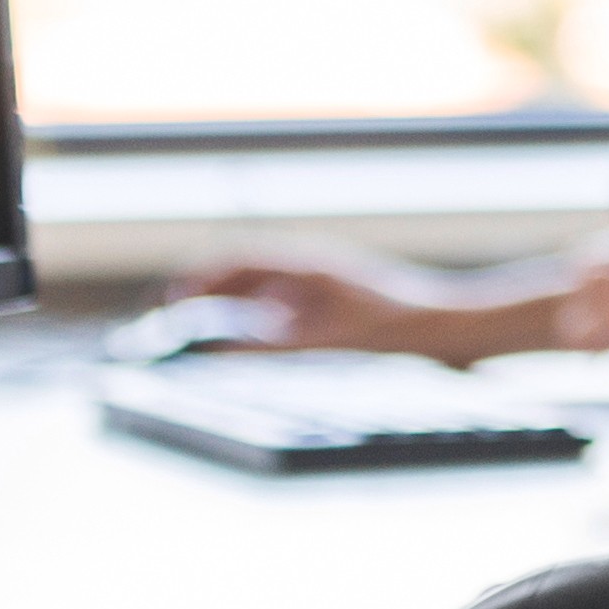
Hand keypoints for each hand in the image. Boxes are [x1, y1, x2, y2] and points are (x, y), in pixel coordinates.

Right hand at [186, 258, 457, 356]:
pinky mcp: (323, 293)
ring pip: (255, 282)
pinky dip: (249, 313)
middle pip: (239, 267)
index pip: (236, 259)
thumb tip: (224, 348)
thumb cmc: (388, 326)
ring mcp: (314, 276)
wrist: (437, 322)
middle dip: (203, 289)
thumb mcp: (325, 340)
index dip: (199, 279)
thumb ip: (272, 345)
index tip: (172, 303)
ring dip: (224, 300)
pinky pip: (275, 297)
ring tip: (195, 329)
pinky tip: (239, 337)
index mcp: (302, 263)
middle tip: (171, 319)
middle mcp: (304, 263)